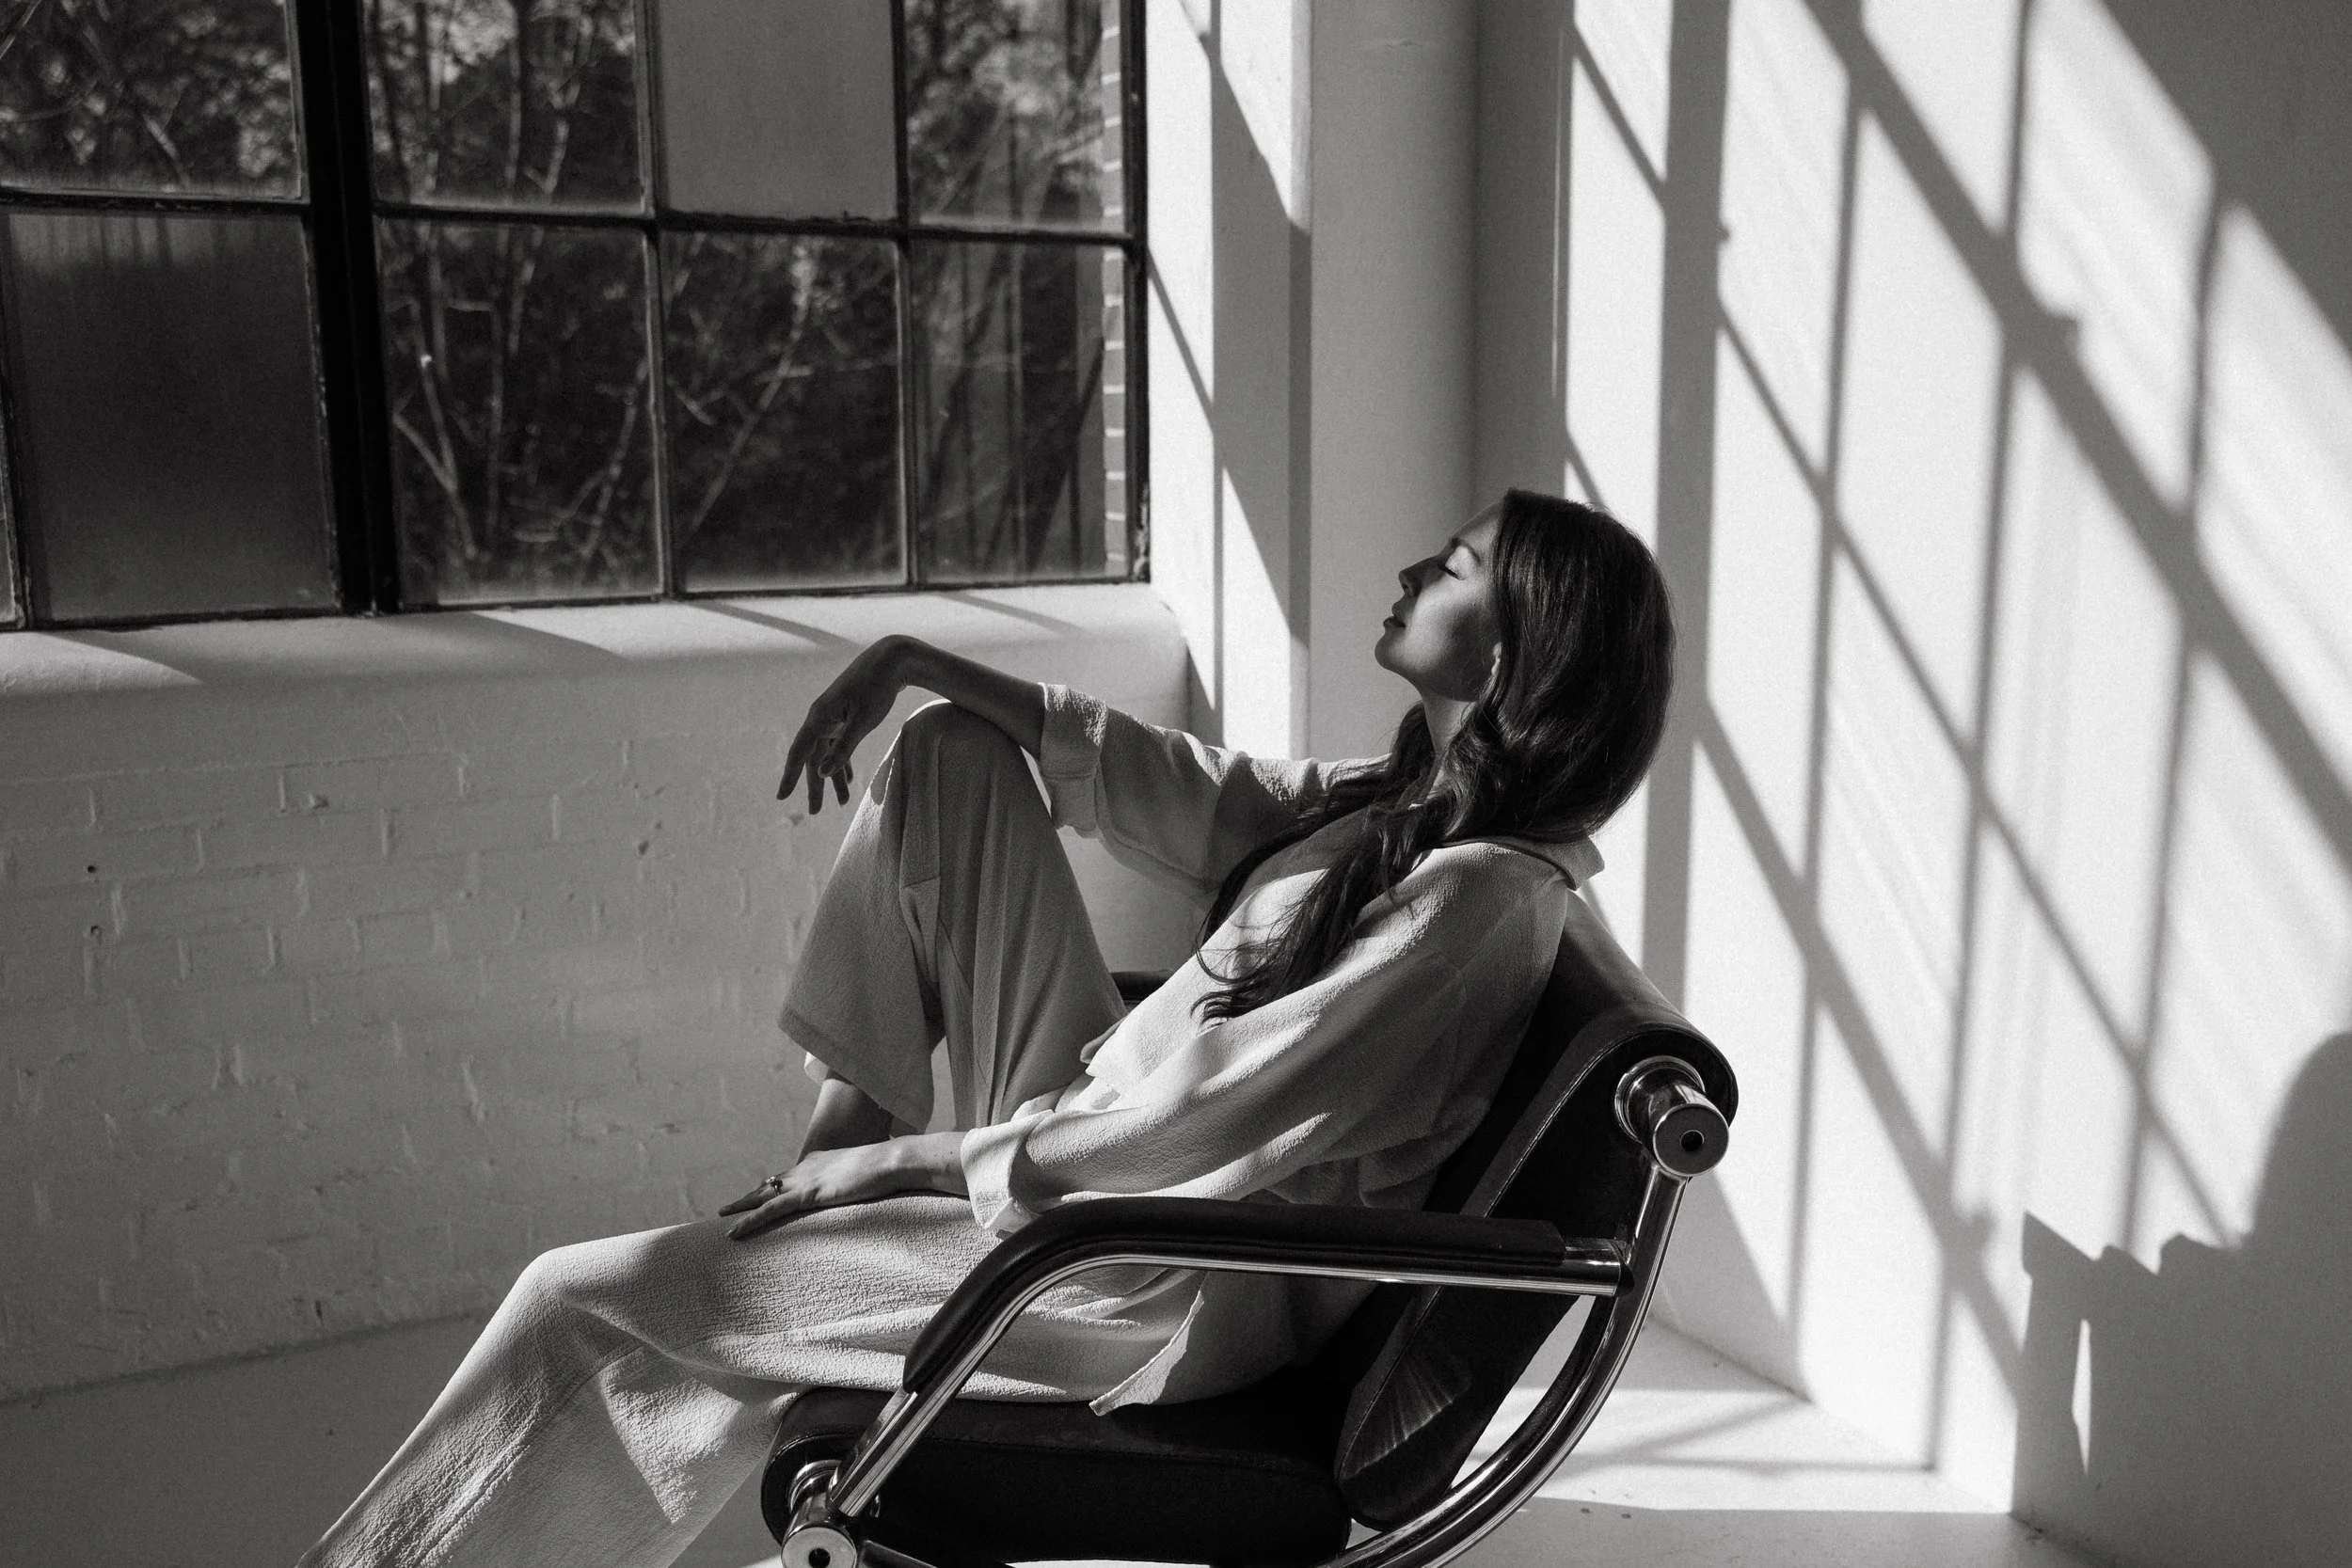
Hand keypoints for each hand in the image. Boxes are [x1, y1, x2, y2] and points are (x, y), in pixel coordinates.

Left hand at [719, 1133, 964, 1239]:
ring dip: (741, 1207)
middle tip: (728, 1206)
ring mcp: (806, 1180)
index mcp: (820, 1162)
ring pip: (763, 1196)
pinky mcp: (807, 1194)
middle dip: (749, 1196)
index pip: (788, 1177)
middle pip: (770, 1185)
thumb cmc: (889, 1170)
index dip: (770, 1187)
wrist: (892, 1162)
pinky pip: (770, 1210)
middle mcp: (807, 1168)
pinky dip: (749, 1221)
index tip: (758, 1192)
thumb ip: (859, 1182)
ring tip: (721, 1215)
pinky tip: (733, 1231)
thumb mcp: (868, 1176)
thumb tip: (866, 1189)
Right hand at [779, 637, 918, 813]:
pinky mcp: (845, 716)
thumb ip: (843, 748)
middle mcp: (821, 718)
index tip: (782, 797)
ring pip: (828, 753)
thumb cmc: (876, 688)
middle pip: (813, 758)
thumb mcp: (862, 721)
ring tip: (839, 803)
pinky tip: (849, 778)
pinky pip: (839, 745)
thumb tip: (823, 773)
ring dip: (833, 777)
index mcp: (819, 718)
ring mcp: (833, 717)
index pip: (799, 753)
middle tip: (816, 812)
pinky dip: (843, 762)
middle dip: (815, 786)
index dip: (790, 777)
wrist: (891, 659)